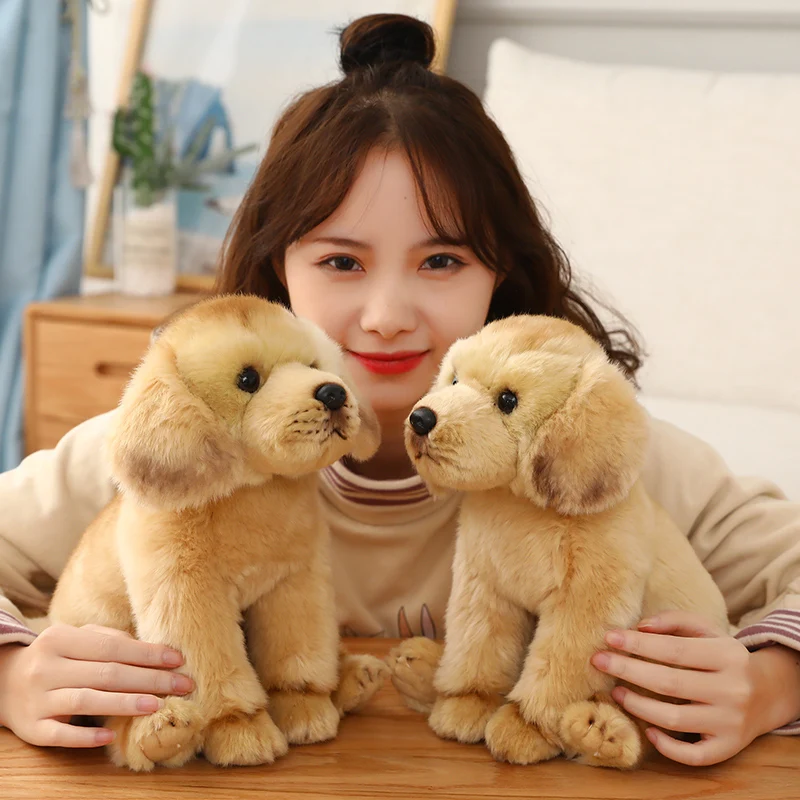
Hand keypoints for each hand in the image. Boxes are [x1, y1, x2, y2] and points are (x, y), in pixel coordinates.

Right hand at [0, 624, 193, 748]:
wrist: (2, 683)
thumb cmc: (55, 657)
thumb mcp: (75, 639)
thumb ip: (108, 640)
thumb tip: (152, 650)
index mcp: (59, 639)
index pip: (112, 647)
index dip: (147, 654)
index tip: (178, 660)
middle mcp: (46, 668)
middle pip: (105, 673)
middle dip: (149, 679)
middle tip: (182, 685)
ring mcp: (37, 699)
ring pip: (86, 701)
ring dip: (125, 704)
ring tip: (157, 705)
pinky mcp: (31, 729)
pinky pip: (60, 735)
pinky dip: (85, 737)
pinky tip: (110, 737)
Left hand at [590, 610, 779, 765]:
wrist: (769, 693)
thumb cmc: (724, 657)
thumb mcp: (707, 631)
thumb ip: (674, 622)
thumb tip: (640, 627)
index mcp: (727, 655)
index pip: (674, 650)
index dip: (638, 644)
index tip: (609, 638)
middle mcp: (732, 690)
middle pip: (669, 683)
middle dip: (627, 670)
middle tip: (598, 661)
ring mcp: (731, 723)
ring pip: (674, 719)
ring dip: (637, 706)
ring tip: (616, 692)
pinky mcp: (728, 748)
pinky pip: (692, 755)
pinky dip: (666, 745)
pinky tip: (646, 729)